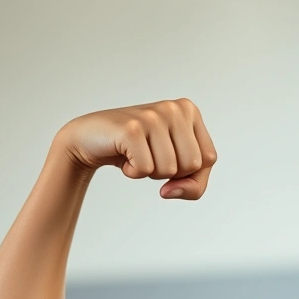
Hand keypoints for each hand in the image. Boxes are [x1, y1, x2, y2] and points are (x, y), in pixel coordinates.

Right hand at [56, 98, 216, 199]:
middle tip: (149, 155)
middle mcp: (174, 108)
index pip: (210, 159)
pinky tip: (124, 155)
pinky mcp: (132, 128)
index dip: (190, 173)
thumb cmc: (136, 151)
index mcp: (189, 111)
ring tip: (137, 154)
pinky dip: (133, 172)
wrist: (89, 139)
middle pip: (192, 165)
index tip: (169, 160)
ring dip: (150, 172)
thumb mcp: (175, 167)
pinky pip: (146, 170)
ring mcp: (152, 116)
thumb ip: (193, 185)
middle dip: (170, 172)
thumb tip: (173, 191)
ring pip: (170, 170)